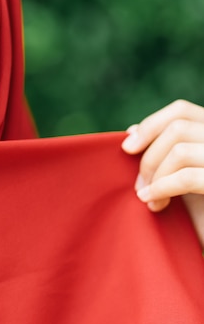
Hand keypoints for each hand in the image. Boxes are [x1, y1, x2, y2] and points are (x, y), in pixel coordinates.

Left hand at [121, 99, 203, 245]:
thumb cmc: (203, 213)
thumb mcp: (181, 177)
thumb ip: (164, 153)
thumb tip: (131, 131)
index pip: (182, 111)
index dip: (150, 126)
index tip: (126, 148)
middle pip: (177, 128)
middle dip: (149, 157)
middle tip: (138, 186)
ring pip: (180, 150)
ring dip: (155, 175)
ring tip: (147, 198)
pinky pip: (187, 177)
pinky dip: (162, 188)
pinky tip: (153, 202)